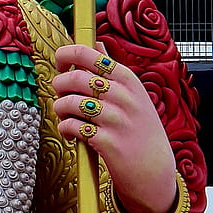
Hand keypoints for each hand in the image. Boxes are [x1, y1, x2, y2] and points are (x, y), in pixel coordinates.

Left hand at [52, 44, 176, 212]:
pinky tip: (72, 133)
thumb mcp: (133, 94)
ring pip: (69, 102)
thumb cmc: (138, 128)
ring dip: (60, 109)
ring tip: (66, 115)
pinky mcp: (107, 142)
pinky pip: (72, 127)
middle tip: (62, 96)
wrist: (154, 169)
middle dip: (59, 86)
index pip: (88, 54)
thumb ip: (112, 69)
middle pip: (74, 77)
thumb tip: (97, 43)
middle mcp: (123, 96)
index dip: (66, 56)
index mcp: (127, 79)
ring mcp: (116, 119)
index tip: (61, 66)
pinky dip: (65, 129)